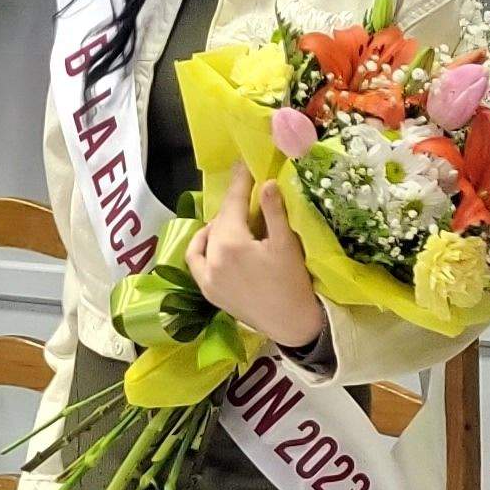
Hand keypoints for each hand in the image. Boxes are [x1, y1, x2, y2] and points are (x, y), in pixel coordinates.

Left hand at [187, 177, 327, 349]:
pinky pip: (196, 262)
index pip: (233, 204)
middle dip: (232, 205)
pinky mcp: (208, 291)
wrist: (292, 324)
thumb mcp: (286, 244)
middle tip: (245, 192)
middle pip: (219, 221)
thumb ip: (273, 211)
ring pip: (205, 240)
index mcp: (231, 245)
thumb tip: (266, 183)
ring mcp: (206, 277)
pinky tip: (214, 242)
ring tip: (234, 220)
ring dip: (217, 226)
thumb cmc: (294, 283)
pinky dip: (202, 248)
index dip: (240, 182)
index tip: (243, 165)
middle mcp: (212, 259)